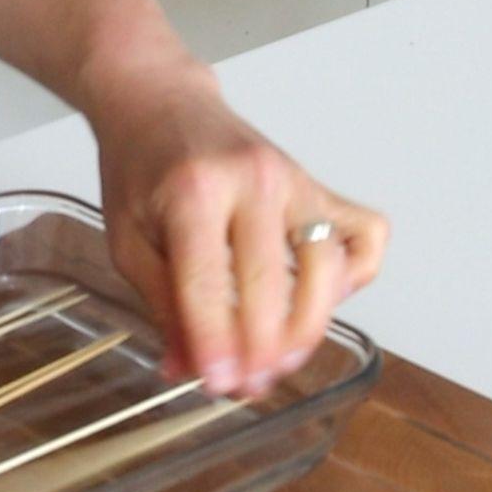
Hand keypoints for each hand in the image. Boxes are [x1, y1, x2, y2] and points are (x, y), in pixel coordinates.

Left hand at [88, 63, 388, 395]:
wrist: (160, 105)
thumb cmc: (139, 171)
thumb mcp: (128, 241)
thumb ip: (160, 305)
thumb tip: (184, 370)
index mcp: (193, 192)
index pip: (209, 281)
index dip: (216, 341)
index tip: (219, 384)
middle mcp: (253, 182)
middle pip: (273, 281)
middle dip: (262, 348)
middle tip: (246, 386)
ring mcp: (295, 181)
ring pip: (328, 266)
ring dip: (308, 327)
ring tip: (278, 362)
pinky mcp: (319, 186)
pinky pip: (363, 236)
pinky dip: (353, 277)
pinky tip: (317, 302)